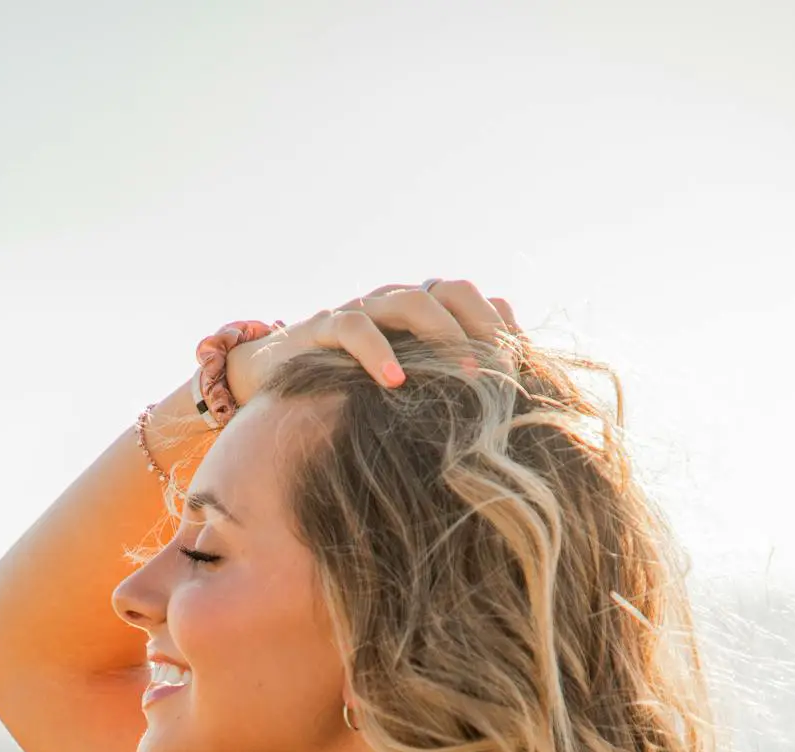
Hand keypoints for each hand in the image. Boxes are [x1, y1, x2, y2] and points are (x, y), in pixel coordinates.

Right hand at [225, 280, 519, 407]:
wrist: (273, 379)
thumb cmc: (345, 391)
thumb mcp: (400, 390)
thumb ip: (437, 388)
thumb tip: (494, 419)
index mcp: (418, 313)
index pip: (470, 298)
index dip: (498, 323)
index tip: (521, 364)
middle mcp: (393, 303)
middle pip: (449, 290)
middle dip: (480, 325)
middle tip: (501, 368)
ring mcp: (359, 310)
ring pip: (408, 301)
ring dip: (442, 334)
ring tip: (465, 375)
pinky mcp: (323, 329)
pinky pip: (354, 329)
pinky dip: (378, 352)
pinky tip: (395, 381)